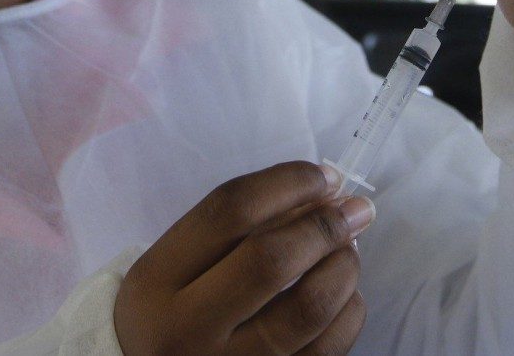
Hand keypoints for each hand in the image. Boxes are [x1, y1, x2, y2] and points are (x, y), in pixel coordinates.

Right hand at [113, 161, 372, 355]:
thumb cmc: (172, 309)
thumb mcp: (176, 264)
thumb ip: (234, 225)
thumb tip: (323, 191)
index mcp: (158, 280)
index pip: (230, 211)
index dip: (288, 183)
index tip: (324, 175)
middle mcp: (187, 328)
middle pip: (271, 260)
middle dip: (325, 225)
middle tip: (355, 208)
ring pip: (308, 308)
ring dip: (343, 266)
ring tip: (350, 248)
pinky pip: (328, 350)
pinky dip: (349, 311)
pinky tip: (345, 292)